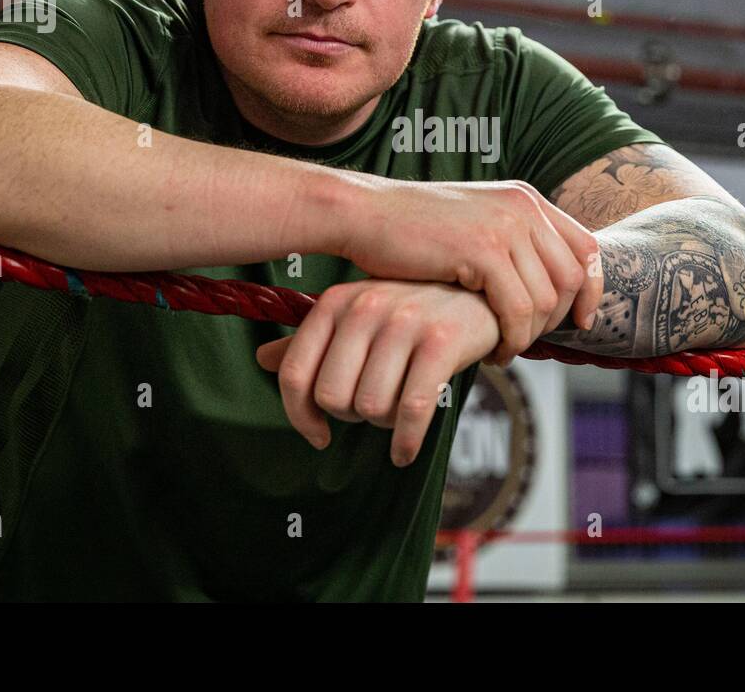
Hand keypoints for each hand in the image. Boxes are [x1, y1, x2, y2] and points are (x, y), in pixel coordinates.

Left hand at [255, 279, 501, 466]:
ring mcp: (404, 322)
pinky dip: (405, 442)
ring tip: (401, 411)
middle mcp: (366, 306)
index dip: (299, 415)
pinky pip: (411, 410)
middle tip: (375, 409)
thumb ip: (313, 340)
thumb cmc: (414, 310)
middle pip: (333, 397)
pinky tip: (405, 452)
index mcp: (337, 302)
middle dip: (352, 417)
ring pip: (371, 406)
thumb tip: (262, 359)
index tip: (318, 434)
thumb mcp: (360, 316)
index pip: (295, 373)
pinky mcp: (440, 342)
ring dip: (385, 425)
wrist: (483, 293)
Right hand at [335, 177, 601, 364]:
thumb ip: (510, 241)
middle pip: (572, 278)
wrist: (363, 214)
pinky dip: (510, 339)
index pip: (586, 247)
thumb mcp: (473, 223)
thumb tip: (543, 279)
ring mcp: (505, 227)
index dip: (591, 290)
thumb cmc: (410, 229)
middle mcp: (523, 207)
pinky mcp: (482, 252)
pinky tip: (492, 351)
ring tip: (504, 349)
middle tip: (526, 341)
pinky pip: (518, 310)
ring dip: (529, 336)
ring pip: (546, 300)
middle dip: (556, 320)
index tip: (581, 322)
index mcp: (525, 198)